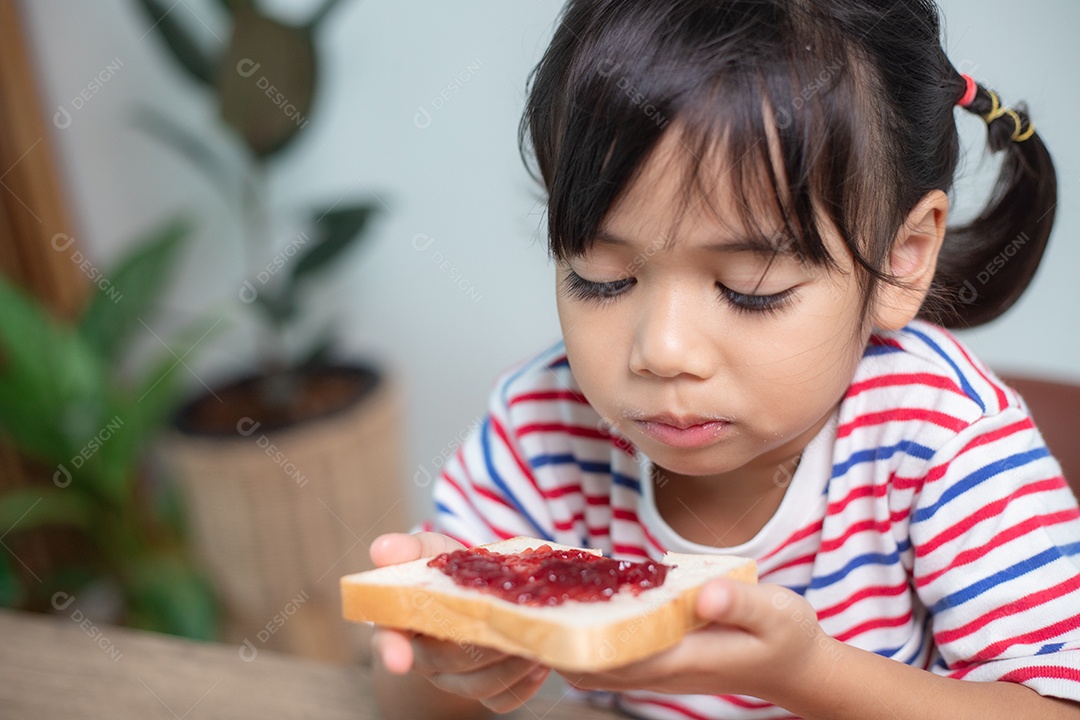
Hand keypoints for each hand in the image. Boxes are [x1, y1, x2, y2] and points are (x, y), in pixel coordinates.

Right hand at [370, 532, 550, 712]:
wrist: (482, 591)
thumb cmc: (451, 571)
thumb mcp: (433, 552)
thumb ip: (411, 549)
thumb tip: (382, 548)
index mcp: (403, 625)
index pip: (387, 641)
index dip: (391, 650)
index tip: (398, 660)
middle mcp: (425, 659)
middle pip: (446, 661)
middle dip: (479, 645)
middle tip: (511, 623)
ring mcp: (455, 680)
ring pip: (478, 686)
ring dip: (509, 665)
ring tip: (535, 640)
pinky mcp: (485, 692)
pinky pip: (503, 701)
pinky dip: (525, 684)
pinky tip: (541, 661)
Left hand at [560, 579, 834, 702]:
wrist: (796, 666)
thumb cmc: (787, 636)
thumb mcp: (777, 612)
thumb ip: (740, 601)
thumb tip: (703, 594)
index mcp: (684, 658)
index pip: (615, 656)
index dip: (574, 640)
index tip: (540, 615)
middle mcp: (662, 672)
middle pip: (592, 666)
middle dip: (556, 642)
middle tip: (522, 603)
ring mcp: (657, 672)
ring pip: (595, 667)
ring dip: (566, 641)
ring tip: (535, 602)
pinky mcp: (658, 663)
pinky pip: (610, 658)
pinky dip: (585, 639)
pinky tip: (571, 608)